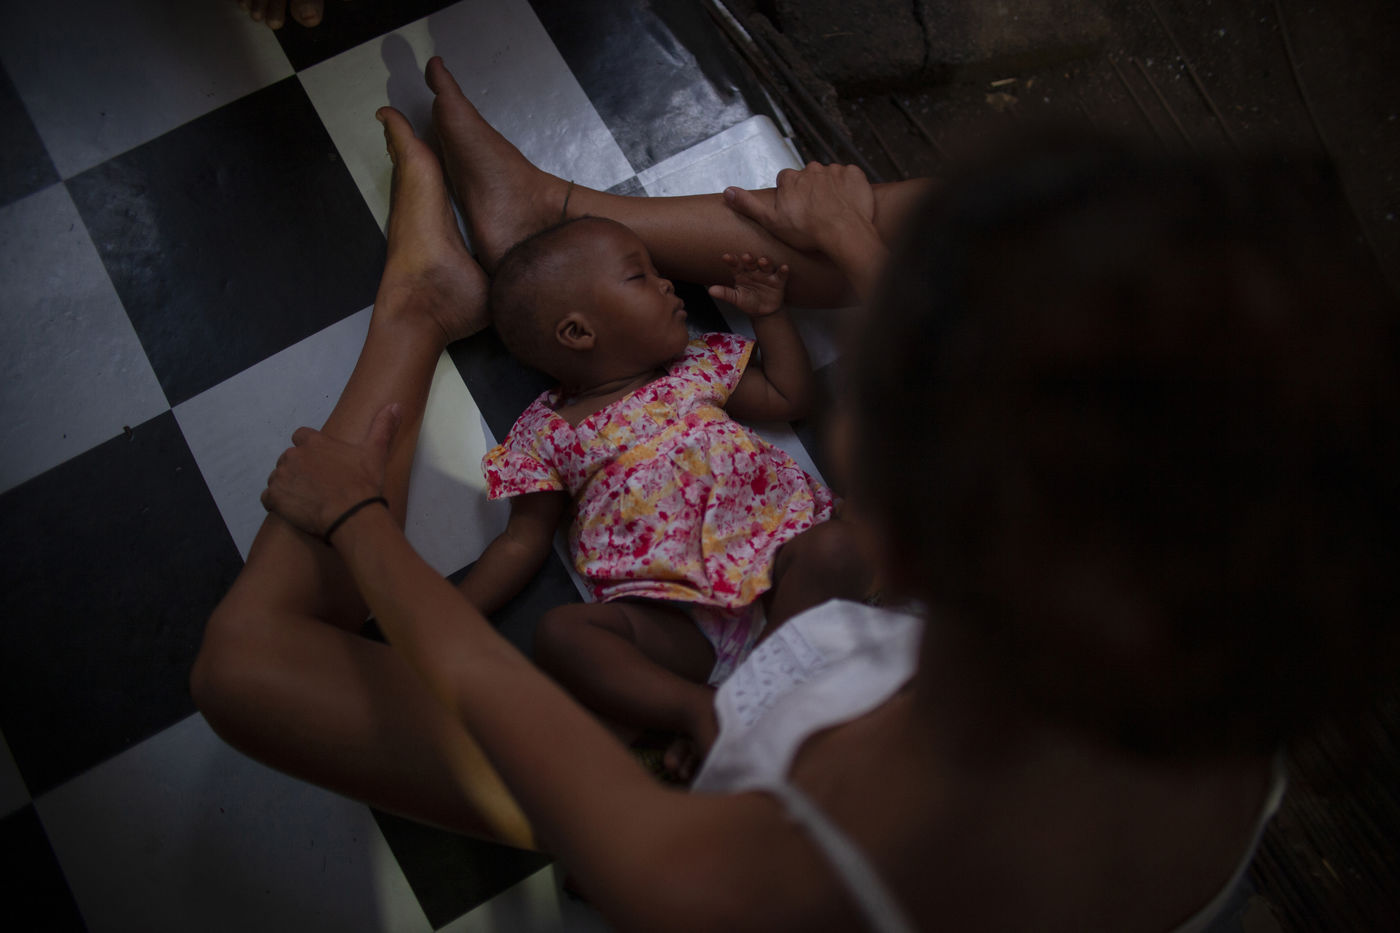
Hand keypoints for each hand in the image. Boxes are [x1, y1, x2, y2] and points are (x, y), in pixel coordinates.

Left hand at [261, 403, 401, 537]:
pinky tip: (294, 509)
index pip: (301, 437)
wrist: (352, 514)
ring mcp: (281, 477)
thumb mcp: (376, 452)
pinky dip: (277, 503)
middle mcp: (293, 456)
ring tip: (307, 499)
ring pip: (278, 478)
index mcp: (314, 442)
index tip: (321, 463)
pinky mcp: (274, 498)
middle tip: (318, 485)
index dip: (309, 449)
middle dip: (299, 469)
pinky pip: (268, 498)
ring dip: (288, 486)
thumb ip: (383, 426)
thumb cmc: (363, 483)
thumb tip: (396, 405)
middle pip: (289, 459)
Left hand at [707, 253, 789, 315]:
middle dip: (749, 259)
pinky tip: (784, 267)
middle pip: (751, 262)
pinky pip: (781, 274)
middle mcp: (754, 270)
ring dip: (765, 262)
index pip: (735, 265)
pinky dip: (783, 271)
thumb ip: (725, 293)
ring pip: (766, 265)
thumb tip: (710, 291)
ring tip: (763, 260)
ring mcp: (766, 275)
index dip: (731, 260)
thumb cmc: (748, 301)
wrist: (763, 312)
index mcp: (741, 273)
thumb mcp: (736, 299)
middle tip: (746, 256)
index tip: (726, 257)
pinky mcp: (778, 281)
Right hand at [723, 162, 875, 254]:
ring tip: (833, 210)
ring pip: (829, 177)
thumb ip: (749, 204)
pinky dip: (849, 188)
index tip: (796, 210)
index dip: (791, 196)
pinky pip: (851, 177)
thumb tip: (727, 192)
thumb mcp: (771, 221)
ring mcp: (834, 170)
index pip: (786, 181)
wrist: (843, 233)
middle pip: (808, 177)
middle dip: (811, 191)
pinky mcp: (854, 174)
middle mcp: (811, 169)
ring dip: (830, 189)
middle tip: (815, 213)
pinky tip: (848, 204)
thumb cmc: (807, 231)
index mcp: (791, 178)